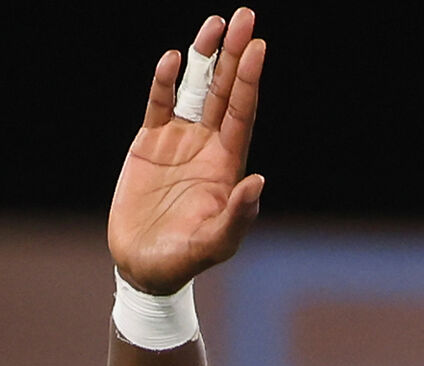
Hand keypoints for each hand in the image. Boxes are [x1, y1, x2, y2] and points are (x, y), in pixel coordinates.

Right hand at [109, 8, 264, 294]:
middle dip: (234, 56)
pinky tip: (173, 60)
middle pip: (224, 91)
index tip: (258, 48)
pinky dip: (165, 82)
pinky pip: (160, 104)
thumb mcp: (218, 242)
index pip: (243, 113)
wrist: (146, 265)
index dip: (249, 81)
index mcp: (229, 164)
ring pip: (195, 90)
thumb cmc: (188, 258)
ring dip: (204, 58)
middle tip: (245, 17)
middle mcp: (209, 145)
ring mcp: (180, 141)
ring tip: (214, 24)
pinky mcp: (150, 143)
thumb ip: (238, 215)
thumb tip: (257, 182)